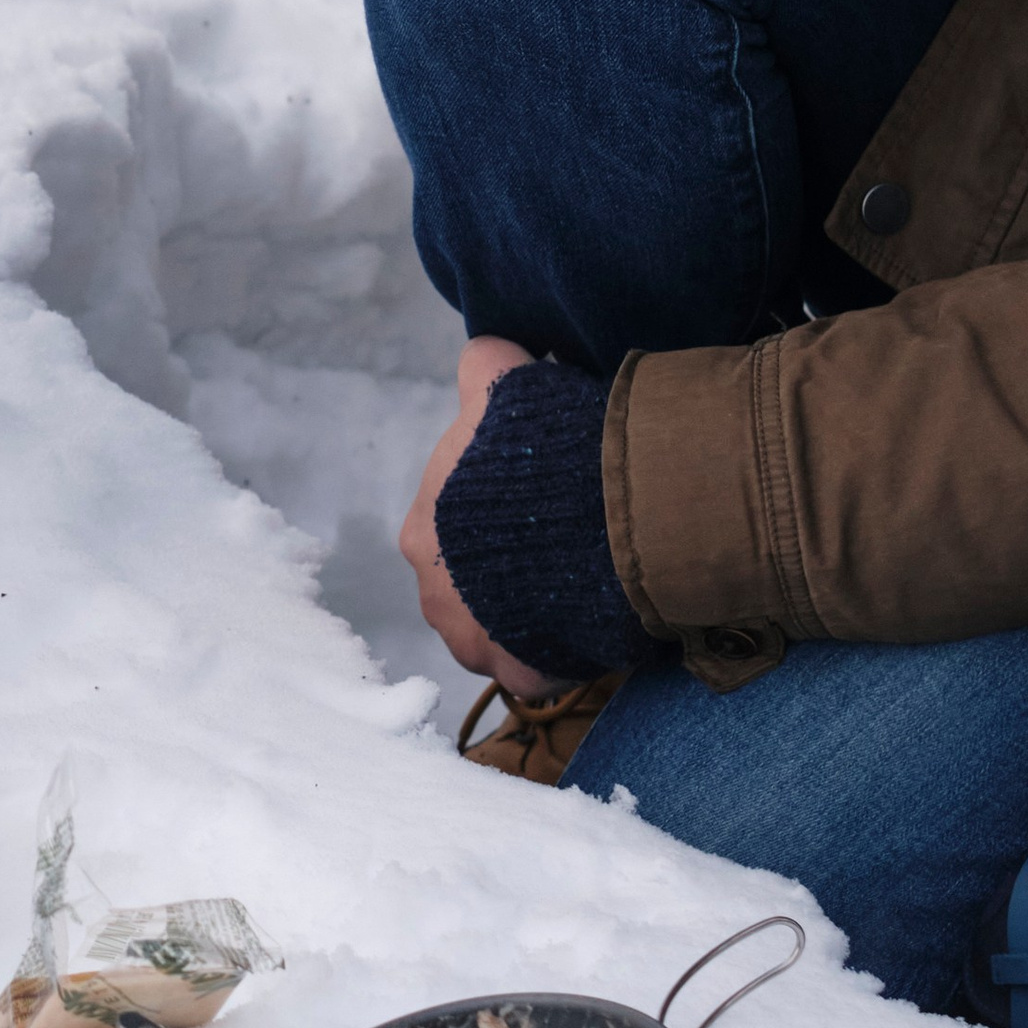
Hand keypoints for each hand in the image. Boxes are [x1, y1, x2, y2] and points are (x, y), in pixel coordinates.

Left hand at [400, 335, 560, 698]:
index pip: (452, 525)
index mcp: (420, 530)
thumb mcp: (508, 387)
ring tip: (577, 581)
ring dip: (529, 610)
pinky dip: (560, 648)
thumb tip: (486, 354)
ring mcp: (474, 641)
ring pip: (499, 626)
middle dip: (508, 564)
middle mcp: (432, 593)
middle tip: (564, 540)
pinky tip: (588, 619)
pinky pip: (537, 664)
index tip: (540, 498)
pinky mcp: (520, 673)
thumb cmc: (551, 448)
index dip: (498, 511)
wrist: (607, 516)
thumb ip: (484, 369)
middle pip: (470, 581)